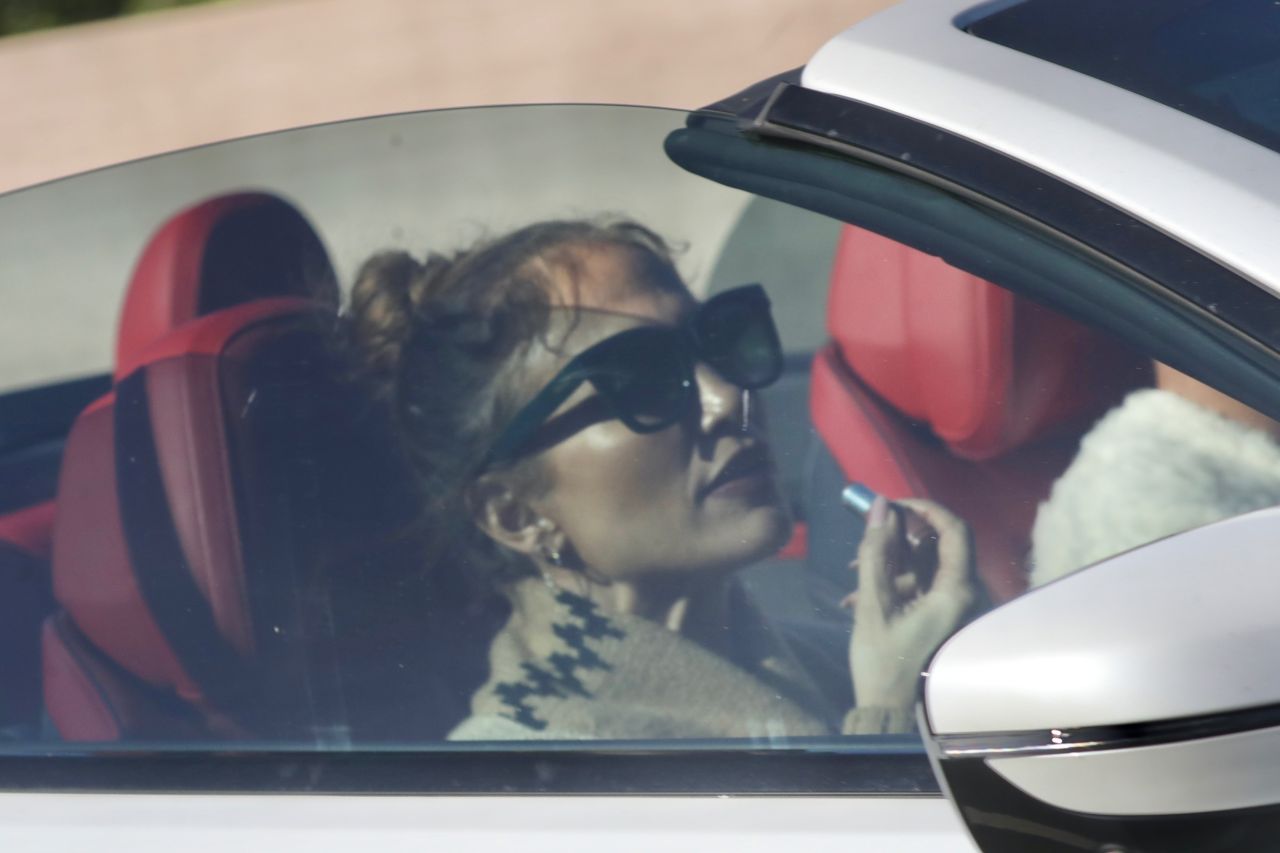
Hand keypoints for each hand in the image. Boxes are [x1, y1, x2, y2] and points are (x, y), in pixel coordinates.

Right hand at [847, 497, 975, 709]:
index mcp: (957, 592)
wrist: (890, 713)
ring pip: (928, 565)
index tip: (892, 506)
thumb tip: (880, 506)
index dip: (924, 509)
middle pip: (939, 545)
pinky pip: (925, 585)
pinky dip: (897, 583)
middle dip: (899, 539)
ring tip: (854, 577)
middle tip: (867, 541)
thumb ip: (875, 551)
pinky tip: (863, 596)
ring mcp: (958, 608)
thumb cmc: (883, 664)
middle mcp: (967, 596)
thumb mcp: (873, 605)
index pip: (954, 529)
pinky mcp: (946, 617)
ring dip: (892, 563)